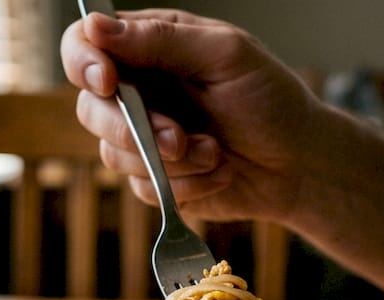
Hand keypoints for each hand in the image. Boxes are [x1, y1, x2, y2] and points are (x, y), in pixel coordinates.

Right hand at [62, 9, 383, 299]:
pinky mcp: (154, 181)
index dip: (84, 62)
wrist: (299, 165)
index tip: (107, 80)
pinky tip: (219, 173)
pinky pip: (143, 189)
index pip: (85, 45)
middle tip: (178, 138)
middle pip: (89, 107)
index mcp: (148, 48)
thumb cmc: (270, 99)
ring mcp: (142, 139)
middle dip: (133, 129)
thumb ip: (162, 39)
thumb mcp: (225, 55)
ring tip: (215, 152)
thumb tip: (97, 27)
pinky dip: (185, 186)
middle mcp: (138, 92)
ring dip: (171, 161)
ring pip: (114, 155)